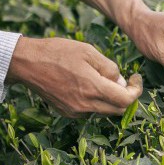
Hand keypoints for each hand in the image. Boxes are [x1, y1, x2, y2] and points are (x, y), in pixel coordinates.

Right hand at [6, 37, 142, 117]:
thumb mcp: (89, 52)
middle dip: (126, 96)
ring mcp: (75, 111)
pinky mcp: (66, 112)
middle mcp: (85, 105)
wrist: (27, 64)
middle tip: (125, 80)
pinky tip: (88, 85)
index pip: (126, 100)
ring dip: (110, 98)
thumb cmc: (58, 53)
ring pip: (104, 111)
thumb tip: (120, 82)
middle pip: (117, 109)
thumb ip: (109, 68)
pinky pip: (89, 111)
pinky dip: (96, 101)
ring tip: (103, 79)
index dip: (136, 90)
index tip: (135, 79)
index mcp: (92, 89)